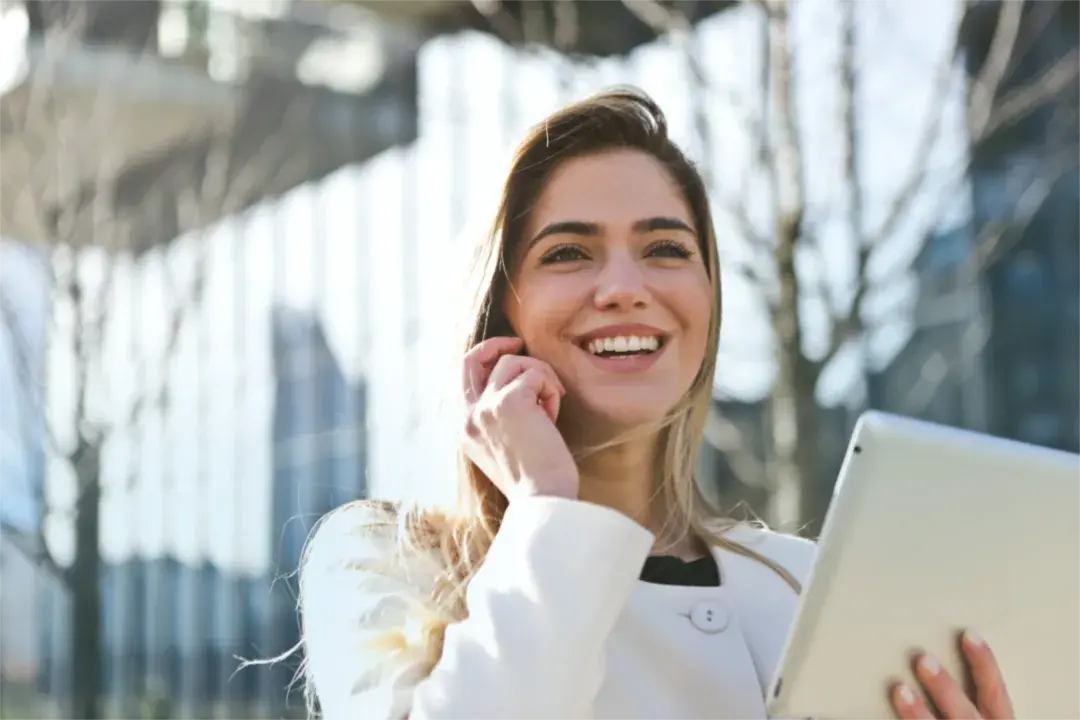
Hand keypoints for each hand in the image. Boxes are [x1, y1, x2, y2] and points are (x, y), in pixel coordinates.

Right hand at [461, 336, 579, 500]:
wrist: (543, 500)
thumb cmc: (536, 481)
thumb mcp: (507, 448)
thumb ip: (501, 420)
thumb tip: (521, 387)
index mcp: (466, 430)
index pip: (465, 379)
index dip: (486, 360)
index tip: (509, 355)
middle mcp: (469, 417)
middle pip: (473, 359)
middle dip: (496, 344)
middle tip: (519, 342)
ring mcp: (485, 408)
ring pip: (513, 363)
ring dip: (540, 377)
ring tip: (551, 405)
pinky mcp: (509, 401)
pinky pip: (535, 374)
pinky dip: (550, 389)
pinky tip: (554, 416)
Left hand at [890, 631, 1013, 719]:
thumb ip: (971, 702)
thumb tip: (932, 662)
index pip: (995, 694)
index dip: (984, 664)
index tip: (968, 635)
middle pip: (965, 715)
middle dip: (945, 688)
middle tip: (922, 659)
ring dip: (918, 713)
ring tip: (899, 689)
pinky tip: (877, 718)